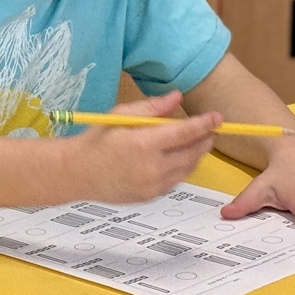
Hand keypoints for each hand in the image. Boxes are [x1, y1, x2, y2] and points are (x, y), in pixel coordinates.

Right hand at [74, 91, 220, 204]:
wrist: (76, 173)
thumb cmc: (97, 138)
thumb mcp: (121, 115)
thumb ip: (152, 108)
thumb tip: (178, 97)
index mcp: (143, 144)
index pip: (184, 133)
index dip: (204, 124)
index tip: (218, 117)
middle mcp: (151, 168)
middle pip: (192, 153)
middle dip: (205, 139)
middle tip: (212, 128)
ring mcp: (152, 186)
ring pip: (187, 169)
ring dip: (197, 154)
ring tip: (198, 141)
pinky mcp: (150, 197)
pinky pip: (176, 180)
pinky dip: (183, 167)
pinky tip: (180, 157)